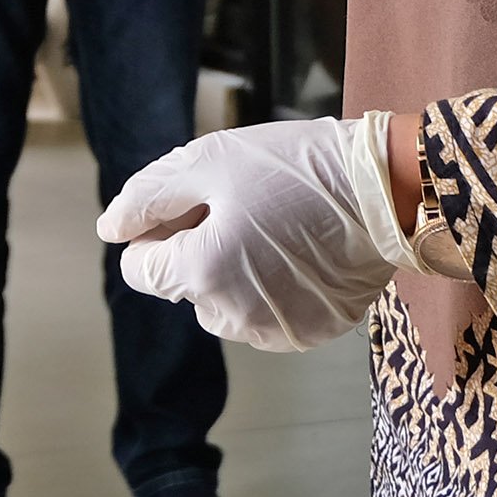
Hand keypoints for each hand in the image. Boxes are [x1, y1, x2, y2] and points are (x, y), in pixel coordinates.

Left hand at [98, 120, 392, 351]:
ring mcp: (273, 332)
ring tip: (274, 227)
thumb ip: (148, 198)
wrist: (385, 190)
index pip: (139, 270)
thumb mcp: (208, 162)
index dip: (155, 233)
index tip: (192, 206)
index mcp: (200, 273)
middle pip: (183, 287)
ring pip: (224, 304)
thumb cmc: (292, 168)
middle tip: (242, 207)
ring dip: (232, 272)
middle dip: (197, 250)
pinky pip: (265, 315)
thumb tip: (110, 230)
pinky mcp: (308, 334)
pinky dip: (271, 288)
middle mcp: (231, 317)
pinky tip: (300, 251)